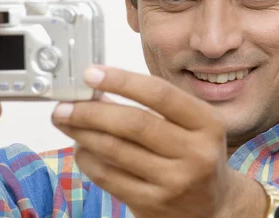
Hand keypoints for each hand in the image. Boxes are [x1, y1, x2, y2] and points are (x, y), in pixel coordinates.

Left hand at [51, 66, 267, 217]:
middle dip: (91, 111)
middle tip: (65, 104)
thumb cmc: (195, 154)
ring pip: (115, 150)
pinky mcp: (152, 204)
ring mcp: (174, 182)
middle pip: (133, 123)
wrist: (213, 206)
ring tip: (64, 121)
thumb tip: (98, 88)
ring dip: (82, 133)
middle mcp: (195, 153)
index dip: (120, 81)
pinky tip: (80, 147)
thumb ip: (153, 105)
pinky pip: (108, 177)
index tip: (90, 74)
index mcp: (207, 123)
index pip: (158, 94)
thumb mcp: (191, 124)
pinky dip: (87, 159)